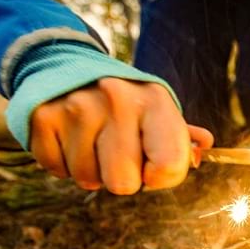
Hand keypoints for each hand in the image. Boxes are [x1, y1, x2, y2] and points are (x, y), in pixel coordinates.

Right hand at [28, 77, 213, 194]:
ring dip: (90, 169)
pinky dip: (62, 162)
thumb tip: (206, 145)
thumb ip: (181, 137)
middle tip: (116, 151)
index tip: (151, 166)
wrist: (66, 64)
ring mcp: (78, 107)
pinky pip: (57, 170)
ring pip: (87, 180)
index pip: (169, 166)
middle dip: (121, 178)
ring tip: (90, 139)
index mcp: (154, 101)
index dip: (160, 178)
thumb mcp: (157, 111)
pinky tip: (68, 137)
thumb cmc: (124, 103)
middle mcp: (117, 100)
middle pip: (124, 184)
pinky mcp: (43, 117)